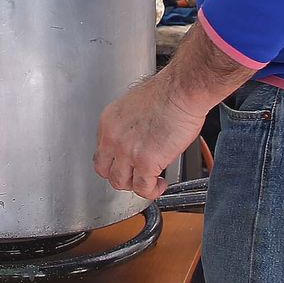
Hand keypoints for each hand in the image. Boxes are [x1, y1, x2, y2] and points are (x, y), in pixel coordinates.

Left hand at [94, 73, 209, 200]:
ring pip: (121, 182)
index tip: (126, 163)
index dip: (115, 161)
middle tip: (136, 175)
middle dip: (121, 176)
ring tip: (150, 181)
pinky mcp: (145, 162)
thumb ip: (130, 124)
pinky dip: (152, 191)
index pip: (102, 151)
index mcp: (109, 122)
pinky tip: (160, 184)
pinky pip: (143, 188)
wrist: (181, 91)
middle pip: (105, 171)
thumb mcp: (135, 104)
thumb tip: (138, 136)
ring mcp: (127, 151)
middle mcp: (113, 137)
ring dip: (136, 185)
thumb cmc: (168, 91)